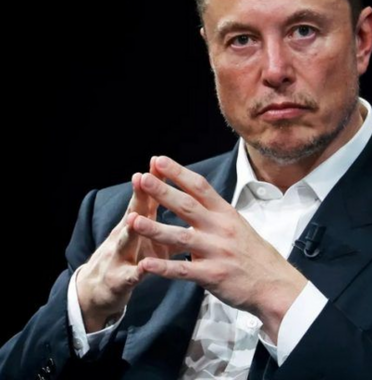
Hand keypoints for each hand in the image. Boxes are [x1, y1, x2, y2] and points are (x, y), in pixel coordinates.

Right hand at [76, 157, 172, 331]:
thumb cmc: (133, 258)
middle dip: (139, 196)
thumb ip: (168, 223)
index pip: (147, 199)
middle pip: (134, 213)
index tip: (159, 161)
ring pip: (126, 241)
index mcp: (139, 224)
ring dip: (131, 230)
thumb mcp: (151, 239)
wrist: (100, 290)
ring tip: (133, 219)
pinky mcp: (119, 280)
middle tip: (142, 177)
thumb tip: (191, 206)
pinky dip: (136, 272)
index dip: (153, 181)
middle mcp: (127, 236)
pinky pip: (130, 276)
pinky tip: (142, 268)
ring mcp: (121, 257)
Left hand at [131, 156, 307, 340]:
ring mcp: (217, 252)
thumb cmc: (255, 256)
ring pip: (181, 237)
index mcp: (226, 214)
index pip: (200, 187)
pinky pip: (183, 270)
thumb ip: (216, 215)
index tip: (158, 160)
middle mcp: (221, 229)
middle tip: (142, 178)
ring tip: (133, 220)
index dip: (178, 172)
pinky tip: (146, 263)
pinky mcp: (212, 275)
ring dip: (155, 229)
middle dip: (162, 191)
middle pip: (187, 206)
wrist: (275, 284)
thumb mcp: (239, 226)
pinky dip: (163, 267)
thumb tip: (197, 201)